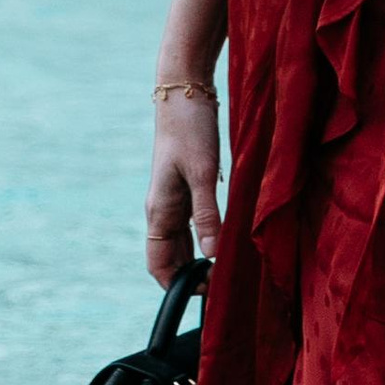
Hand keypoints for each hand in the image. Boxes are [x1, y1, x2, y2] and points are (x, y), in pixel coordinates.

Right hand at [146, 87, 221, 281]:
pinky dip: (204, 237)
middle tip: (223, 285)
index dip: (177, 286)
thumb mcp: (202, 173)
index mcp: (159, 211)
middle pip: (171, 258)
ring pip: (182, 242)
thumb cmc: (190, 129)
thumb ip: (207, 215)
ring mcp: (173, 198)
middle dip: (191, 276)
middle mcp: (162, 209)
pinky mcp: (186, 185)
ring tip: (225, 270)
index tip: (206, 293)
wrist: (184, 90)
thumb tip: (213, 255)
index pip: (159, 265)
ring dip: (199, 258)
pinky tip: (223, 238)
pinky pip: (191, 223)